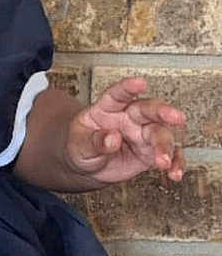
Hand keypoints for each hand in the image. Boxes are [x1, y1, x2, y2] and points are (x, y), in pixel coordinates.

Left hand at [65, 76, 185, 185]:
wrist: (87, 165)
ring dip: (165, 147)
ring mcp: (143, 134)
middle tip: (176, 117)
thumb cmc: (81, 147)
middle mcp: (129, 117)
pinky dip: (175, 163)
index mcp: (107, 108)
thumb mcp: (78, 145)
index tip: (139, 83)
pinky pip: (168, 155)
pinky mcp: (152, 151)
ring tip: (163, 162)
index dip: (128, 87)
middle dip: (163, 112)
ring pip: (161, 134)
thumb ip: (94, 142)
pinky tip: (174, 172)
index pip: (117, 94)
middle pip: (148, 110)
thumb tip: (111, 139)